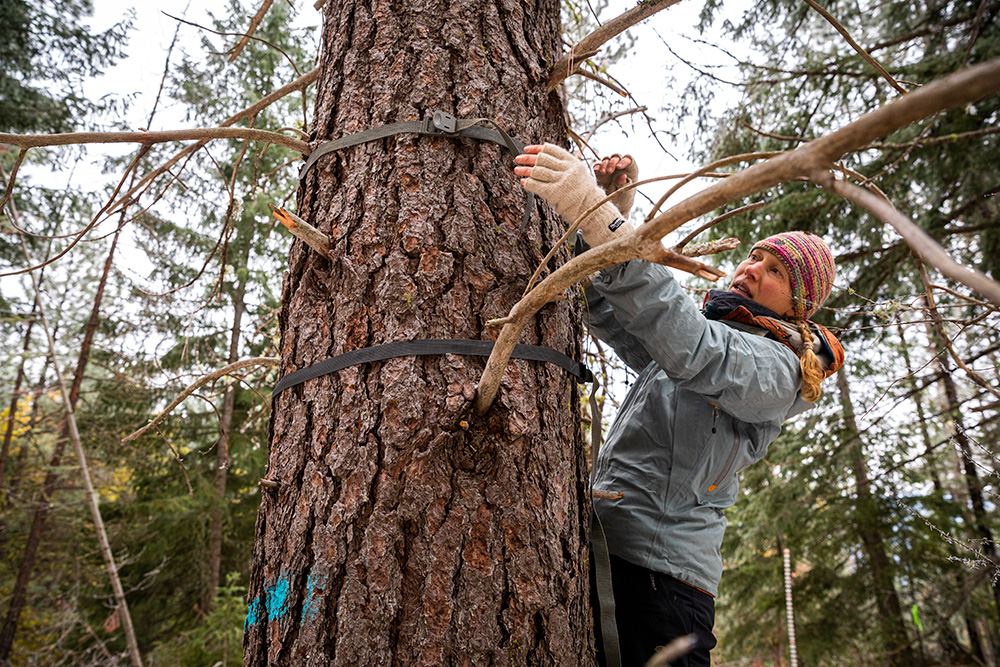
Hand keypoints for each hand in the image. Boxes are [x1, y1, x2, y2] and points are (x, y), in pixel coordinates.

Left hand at [512, 143, 632, 246]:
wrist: (591, 208)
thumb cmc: (582, 192)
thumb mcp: (578, 172)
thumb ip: (563, 165)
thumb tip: (542, 157)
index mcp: (573, 161)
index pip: (551, 149)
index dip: (536, 148)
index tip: (527, 149)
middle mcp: (567, 169)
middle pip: (542, 159)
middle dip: (527, 158)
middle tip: (518, 158)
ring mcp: (561, 181)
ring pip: (537, 171)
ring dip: (524, 170)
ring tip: (517, 170)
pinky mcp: (555, 193)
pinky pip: (536, 185)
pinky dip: (528, 183)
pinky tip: (524, 182)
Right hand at [594, 153, 637, 215]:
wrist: (613, 206)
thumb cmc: (624, 199)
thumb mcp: (626, 194)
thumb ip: (625, 185)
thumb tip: (623, 176)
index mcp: (630, 169)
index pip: (629, 159)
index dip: (624, 161)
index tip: (619, 167)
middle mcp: (620, 166)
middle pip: (616, 157)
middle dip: (612, 162)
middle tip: (609, 171)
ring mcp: (610, 168)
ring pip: (607, 159)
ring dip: (604, 164)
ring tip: (603, 172)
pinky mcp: (601, 172)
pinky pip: (598, 165)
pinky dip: (597, 167)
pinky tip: (596, 171)